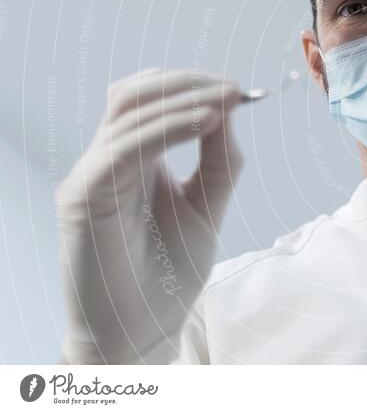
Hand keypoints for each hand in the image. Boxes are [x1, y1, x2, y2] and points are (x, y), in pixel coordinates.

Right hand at [56, 69, 242, 363]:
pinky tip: (205, 123)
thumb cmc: (172, 272)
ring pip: (127, 112)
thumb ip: (218, 161)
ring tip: (225, 102)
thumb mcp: (206, 206)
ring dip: (181, 99)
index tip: (239, 89)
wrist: (146, 329)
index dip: (192, 84)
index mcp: (134, 159)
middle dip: (186, 82)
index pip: (149, 98)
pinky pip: (122, 149)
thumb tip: (230, 108)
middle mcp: (108, 160)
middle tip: (233, 88)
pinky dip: (166, 128)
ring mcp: (91, 175)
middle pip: (133, 93)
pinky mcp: (82, 198)